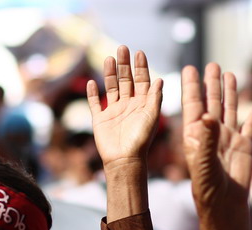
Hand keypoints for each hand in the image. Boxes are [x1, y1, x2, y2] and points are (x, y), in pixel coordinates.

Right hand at [87, 46, 162, 168]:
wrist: (124, 159)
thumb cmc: (141, 140)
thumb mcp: (151, 116)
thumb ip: (155, 98)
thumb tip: (160, 79)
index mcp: (142, 104)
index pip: (142, 80)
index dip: (140, 67)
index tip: (138, 53)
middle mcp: (128, 105)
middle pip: (126, 80)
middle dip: (124, 65)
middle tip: (122, 48)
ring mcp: (113, 111)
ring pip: (111, 88)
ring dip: (110, 74)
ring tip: (109, 59)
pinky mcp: (100, 120)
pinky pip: (95, 104)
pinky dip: (92, 93)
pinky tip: (91, 82)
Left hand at [181, 64, 251, 229]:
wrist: (224, 204)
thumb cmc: (207, 185)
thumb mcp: (204, 161)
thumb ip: (207, 138)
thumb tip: (207, 114)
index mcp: (196, 135)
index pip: (193, 105)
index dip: (192, 87)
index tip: (188, 68)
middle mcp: (211, 134)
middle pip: (212, 102)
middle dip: (211, 84)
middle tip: (210, 64)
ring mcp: (228, 139)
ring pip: (230, 110)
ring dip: (230, 92)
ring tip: (229, 74)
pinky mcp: (245, 147)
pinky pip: (251, 127)